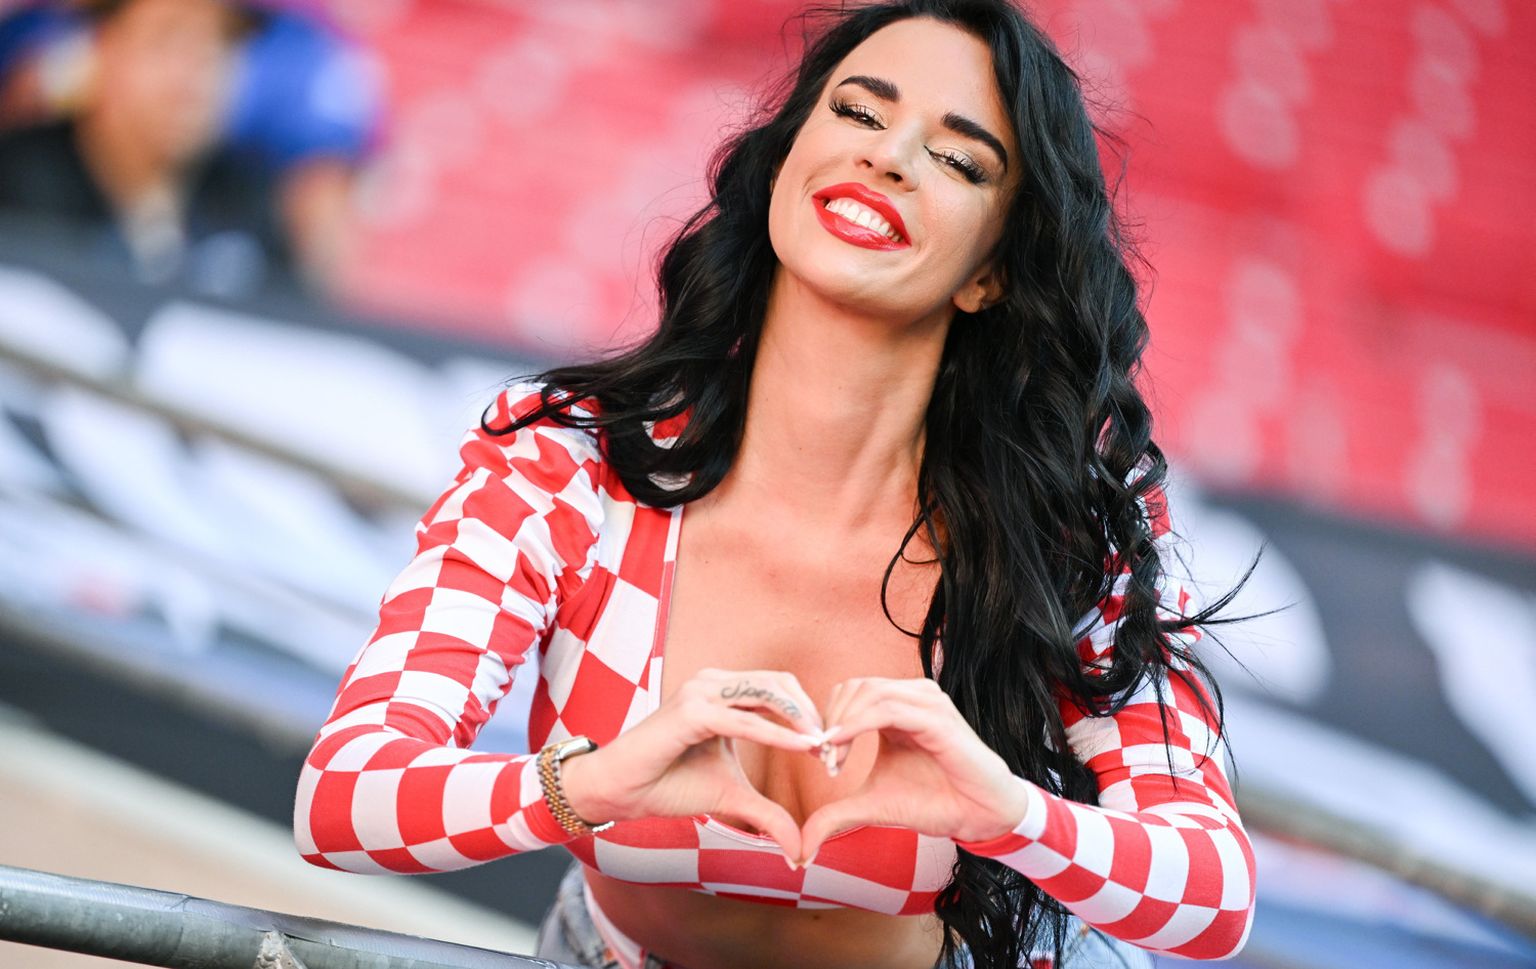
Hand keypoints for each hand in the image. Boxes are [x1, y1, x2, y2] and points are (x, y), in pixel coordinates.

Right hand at [561, 668, 823, 861]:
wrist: (621, 790)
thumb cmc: (669, 785)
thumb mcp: (731, 796)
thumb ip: (767, 813)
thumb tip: (798, 849)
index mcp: (723, 692)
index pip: (780, 688)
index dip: (809, 715)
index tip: (830, 749)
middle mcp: (714, 682)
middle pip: (781, 683)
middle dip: (812, 715)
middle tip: (833, 750)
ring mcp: (701, 691)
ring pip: (768, 692)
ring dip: (802, 720)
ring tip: (823, 749)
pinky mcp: (692, 711)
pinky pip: (746, 719)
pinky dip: (779, 734)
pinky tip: (804, 748)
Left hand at [799, 676, 1030, 864]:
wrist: (977, 816)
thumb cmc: (932, 802)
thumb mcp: (873, 806)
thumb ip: (835, 816)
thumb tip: (800, 849)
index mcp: (897, 707)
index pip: (849, 692)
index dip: (825, 720)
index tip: (820, 757)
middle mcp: (912, 697)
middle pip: (854, 686)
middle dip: (829, 720)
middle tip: (824, 758)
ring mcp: (926, 702)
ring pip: (868, 691)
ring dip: (840, 722)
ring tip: (832, 757)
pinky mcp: (938, 717)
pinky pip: (888, 708)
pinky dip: (857, 724)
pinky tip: (841, 746)